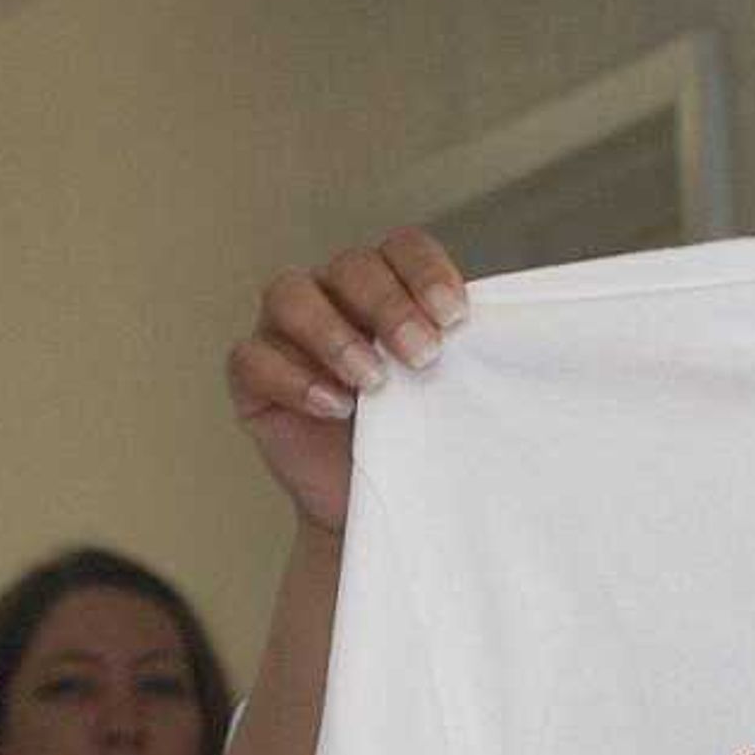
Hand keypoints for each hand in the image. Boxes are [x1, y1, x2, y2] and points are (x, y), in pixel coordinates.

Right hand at [226, 230, 470, 531]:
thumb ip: (460, 351)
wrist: (375, 506)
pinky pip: (252, 357)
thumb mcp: (446, 388)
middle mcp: (331, 295)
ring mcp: (283, 331)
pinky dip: (293, 378)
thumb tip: (504, 331)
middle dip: (389, 307)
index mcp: (385, 286)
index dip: (426, 272)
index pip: (401, 248)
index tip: (455, 317)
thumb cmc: (415, 438)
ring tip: (373, 381)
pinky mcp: (251, 377)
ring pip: (290, 294)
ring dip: (334, 333)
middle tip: (422, 354)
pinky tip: (334, 406)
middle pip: (350, 266)